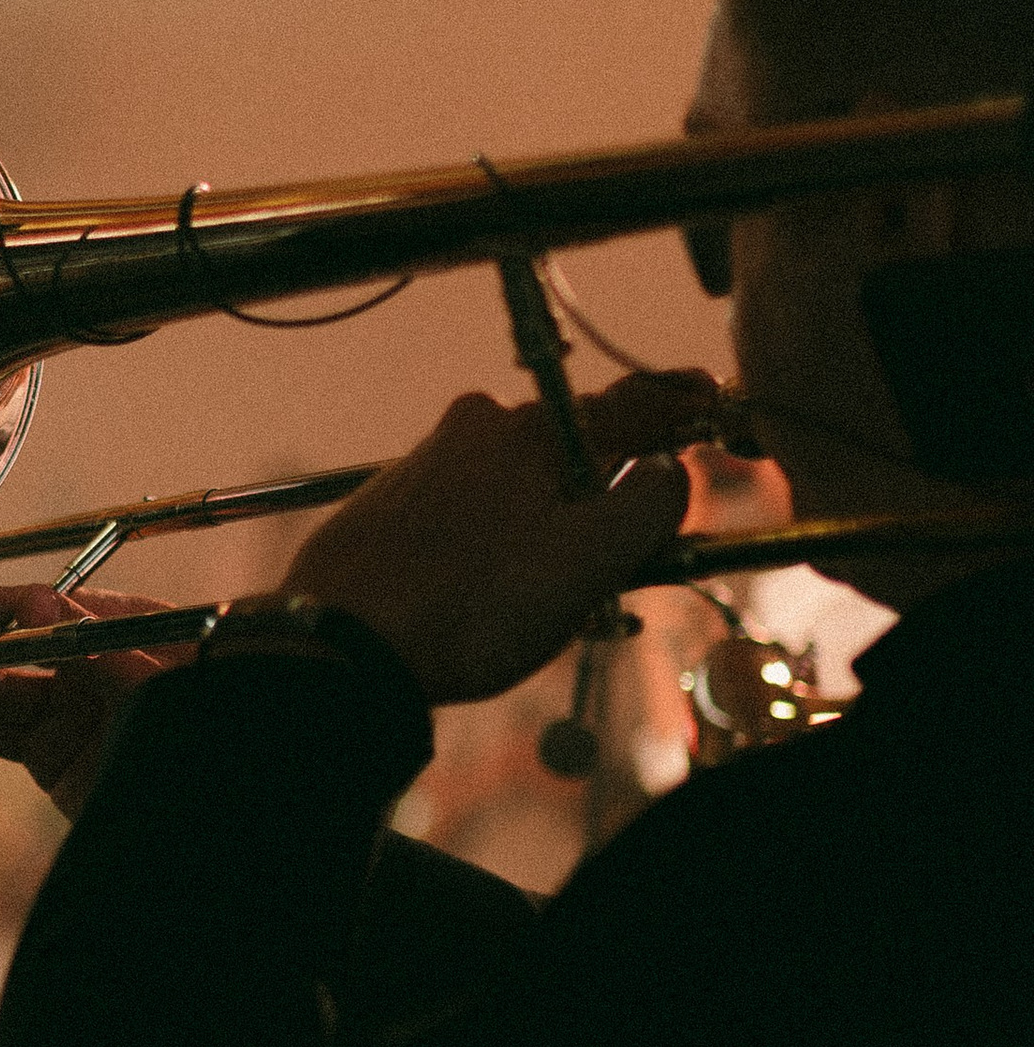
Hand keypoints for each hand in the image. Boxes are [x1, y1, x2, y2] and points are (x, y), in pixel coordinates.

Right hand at [0, 583, 195, 821]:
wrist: (225, 835)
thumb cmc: (212, 743)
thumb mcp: (162, 694)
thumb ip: (103, 650)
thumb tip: (39, 605)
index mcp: (139, 633)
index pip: (55, 610)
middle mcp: (104, 664)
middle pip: (20, 649)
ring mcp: (79, 711)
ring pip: (2, 694)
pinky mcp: (58, 755)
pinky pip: (0, 734)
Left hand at [285, 370, 721, 705]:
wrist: (341, 646)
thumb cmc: (469, 607)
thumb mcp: (590, 560)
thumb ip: (651, 505)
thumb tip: (669, 474)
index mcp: (531, 431)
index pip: (628, 405)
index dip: (677, 406)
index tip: (705, 400)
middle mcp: (474, 430)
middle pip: (568, 450)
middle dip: (598, 498)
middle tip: (607, 564)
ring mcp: (424, 464)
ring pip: (514, 487)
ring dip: (540, 531)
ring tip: (533, 602)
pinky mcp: (388, 506)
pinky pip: (466, 514)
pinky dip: (490, 545)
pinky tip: (481, 596)